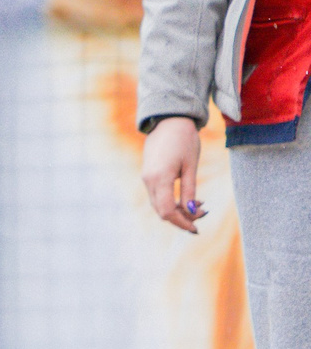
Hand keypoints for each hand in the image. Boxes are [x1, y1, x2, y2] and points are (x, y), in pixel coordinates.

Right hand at [141, 117, 204, 233]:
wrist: (168, 121)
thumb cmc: (184, 140)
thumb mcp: (191, 166)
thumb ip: (190, 190)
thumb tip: (193, 211)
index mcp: (159, 178)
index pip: (167, 211)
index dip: (182, 222)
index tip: (196, 228)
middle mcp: (148, 180)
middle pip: (161, 210)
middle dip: (181, 218)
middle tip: (202, 215)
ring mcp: (146, 177)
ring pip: (158, 204)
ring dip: (176, 210)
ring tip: (199, 205)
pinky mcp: (148, 174)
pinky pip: (157, 195)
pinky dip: (171, 201)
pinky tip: (186, 197)